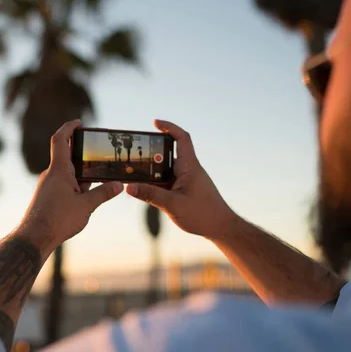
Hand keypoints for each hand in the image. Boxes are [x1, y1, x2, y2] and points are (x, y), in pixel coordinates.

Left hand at [18, 120, 123, 253]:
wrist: (34, 238)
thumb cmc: (58, 220)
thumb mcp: (86, 206)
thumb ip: (103, 193)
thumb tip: (119, 185)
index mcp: (59, 170)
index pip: (60, 140)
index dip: (68, 128)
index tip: (78, 123)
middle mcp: (51, 174)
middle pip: (66, 155)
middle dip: (82, 153)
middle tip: (98, 151)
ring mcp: (48, 185)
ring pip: (66, 172)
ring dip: (81, 172)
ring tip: (99, 176)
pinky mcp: (47, 196)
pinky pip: (63, 183)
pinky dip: (75, 184)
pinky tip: (87, 194)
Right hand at [126, 120, 234, 240]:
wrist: (221, 227)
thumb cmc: (203, 215)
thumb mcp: (173, 205)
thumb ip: (151, 195)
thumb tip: (129, 187)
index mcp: (189, 167)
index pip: (181, 138)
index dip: (169, 127)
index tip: (155, 123)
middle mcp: (188, 169)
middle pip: (168, 153)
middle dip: (152, 152)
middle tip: (135, 154)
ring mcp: (187, 179)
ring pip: (166, 169)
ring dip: (153, 170)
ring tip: (135, 174)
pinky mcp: (185, 189)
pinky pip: (168, 180)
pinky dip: (157, 182)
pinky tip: (146, 189)